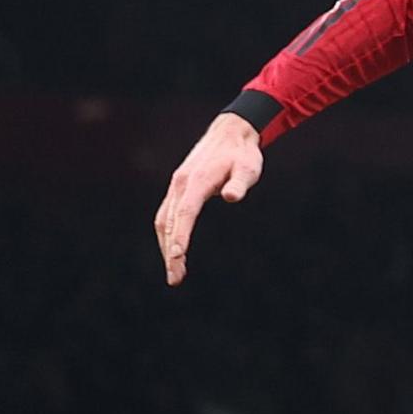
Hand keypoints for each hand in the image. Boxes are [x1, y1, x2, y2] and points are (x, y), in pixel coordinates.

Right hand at [154, 113, 262, 286]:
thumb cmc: (242, 155)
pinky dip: (167, 236)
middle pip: (170, 222)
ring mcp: (176, 186)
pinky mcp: (178, 190)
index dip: (180, 235)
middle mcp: (180, 184)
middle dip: (170, 252)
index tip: (178, 256)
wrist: (229, 134)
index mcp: (195, 181)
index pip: (185, 213)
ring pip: (164, 221)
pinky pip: (167, 216)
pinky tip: (173, 253)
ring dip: (166, 248)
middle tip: (175, 279)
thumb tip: (230, 196)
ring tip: (174, 274)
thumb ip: (239, 184)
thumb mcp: (248, 168)